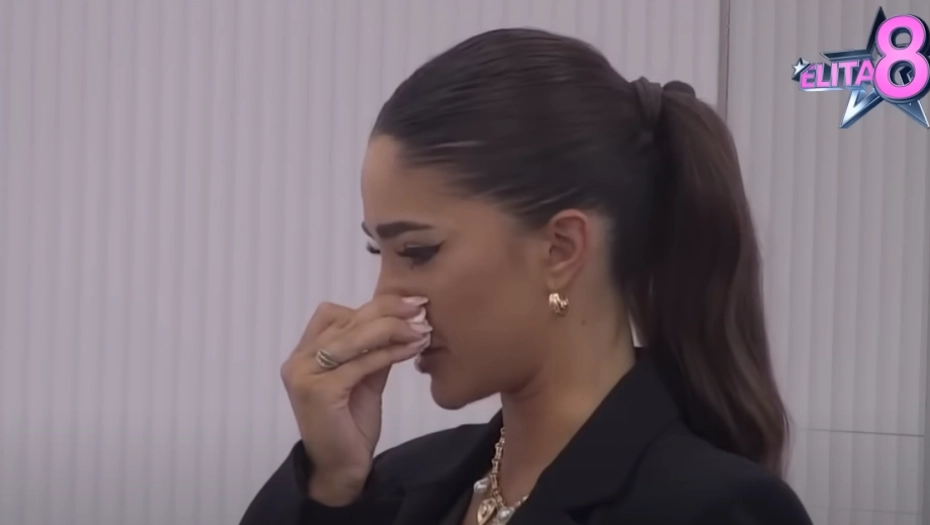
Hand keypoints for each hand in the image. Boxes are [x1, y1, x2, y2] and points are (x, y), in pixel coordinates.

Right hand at [280, 295, 430, 504]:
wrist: (340, 469)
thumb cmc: (350, 425)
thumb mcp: (364, 379)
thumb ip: (374, 351)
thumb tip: (403, 320)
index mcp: (303, 353)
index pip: (334, 313)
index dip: (372, 305)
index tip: (409, 304)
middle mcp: (298, 360)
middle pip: (347, 320)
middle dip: (388, 310)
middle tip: (421, 309)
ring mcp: (305, 375)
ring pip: (355, 337)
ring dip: (393, 329)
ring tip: (421, 329)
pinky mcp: (321, 391)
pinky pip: (363, 362)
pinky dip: (390, 352)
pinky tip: (412, 349)